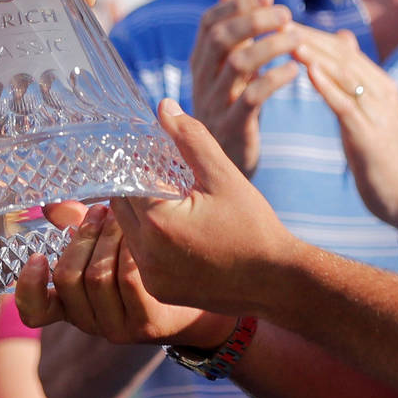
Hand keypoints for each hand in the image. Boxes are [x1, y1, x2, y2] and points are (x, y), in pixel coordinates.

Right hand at [13, 204, 231, 347]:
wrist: (201, 298)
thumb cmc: (146, 264)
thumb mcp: (106, 246)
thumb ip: (76, 228)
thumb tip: (51, 205)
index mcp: (73, 306)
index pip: (36, 311)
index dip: (29, 286)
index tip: (37, 256)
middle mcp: (91, 322)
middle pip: (69, 278)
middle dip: (83, 237)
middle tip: (100, 210)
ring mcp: (118, 328)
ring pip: (97, 276)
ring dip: (108, 238)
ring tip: (123, 216)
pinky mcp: (147, 325)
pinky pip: (128, 278)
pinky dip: (130, 249)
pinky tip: (141, 233)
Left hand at [107, 101, 302, 319]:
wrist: (277, 282)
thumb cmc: (254, 227)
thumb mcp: (224, 176)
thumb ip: (191, 139)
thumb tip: (164, 106)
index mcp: (158, 221)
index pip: (125, 182)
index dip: (137, 165)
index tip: (152, 158)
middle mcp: (146, 254)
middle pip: (121, 208)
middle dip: (136, 189)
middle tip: (160, 177)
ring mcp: (152, 277)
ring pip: (128, 235)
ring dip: (141, 216)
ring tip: (170, 203)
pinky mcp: (160, 291)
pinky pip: (141, 259)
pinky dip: (151, 242)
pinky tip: (176, 232)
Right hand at [189, 0, 303, 175]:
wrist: (226, 170)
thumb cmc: (233, 110)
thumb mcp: (231, 68)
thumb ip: (233, 27)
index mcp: (201, 64)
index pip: (209, 23)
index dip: (236, 4)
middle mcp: (202, 82)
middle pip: (220, 40)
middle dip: (253, 20)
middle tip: (285, 12)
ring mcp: (214, 107)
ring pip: (237, 66)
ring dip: (268, 46)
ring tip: (295, 36)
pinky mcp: (232, 130)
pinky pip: (250, 100)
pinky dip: (273, 80)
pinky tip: (295, 69)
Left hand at [291, 27, 397, 231]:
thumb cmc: (383, 156)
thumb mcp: (368, 112)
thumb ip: (354, 78)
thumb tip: (342, 38)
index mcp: (379, 84)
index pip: (342, 49)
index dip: (311, 33)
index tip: (280, 21)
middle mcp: (381, 92)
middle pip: (341, 55)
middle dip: (307, 36)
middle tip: (275, 20)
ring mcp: (378, 112)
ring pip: (344, 74)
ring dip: (314, 53)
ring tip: (287, 37)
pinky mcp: (370, 136)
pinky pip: (346, 105)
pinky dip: (327, 85)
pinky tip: (307, 71)